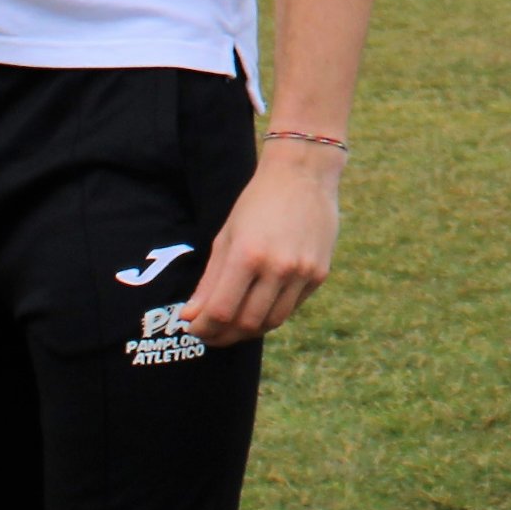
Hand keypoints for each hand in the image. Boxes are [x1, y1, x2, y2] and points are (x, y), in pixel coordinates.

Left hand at [180, 140, 341, 345]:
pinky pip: (291, 308)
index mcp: (247, 254)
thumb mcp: (226, 236)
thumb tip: (191, 316)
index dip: (204, 327)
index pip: (221, 311)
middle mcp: (278, 267)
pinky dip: (271, 315)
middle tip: (210, 334)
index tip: (193, 328)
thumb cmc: (257, 202)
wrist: (304, 174)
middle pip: (246, 323)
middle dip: (223, 335)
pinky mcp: (319, 274)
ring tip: (231, 327)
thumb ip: (209, 280)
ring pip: (271, 322)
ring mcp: (302, 273)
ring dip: (247, 331)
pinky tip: (257, 309)